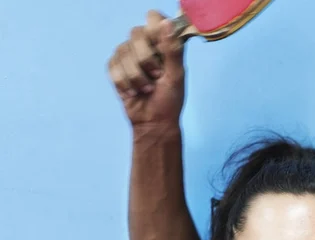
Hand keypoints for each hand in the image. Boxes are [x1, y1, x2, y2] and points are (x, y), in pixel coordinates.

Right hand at [108, 10, 184, 127]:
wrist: (154, 123)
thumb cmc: (170, 101)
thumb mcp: (176, 76)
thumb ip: (173, 50)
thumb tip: (167, 22)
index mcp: (164, 44)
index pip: (154, 17)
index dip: (154, 29)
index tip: (159, 47)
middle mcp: (146, 46)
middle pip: (136, 32)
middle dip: (145, 59)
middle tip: (157, 77)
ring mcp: (129, 56)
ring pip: (122, 51)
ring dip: (136, 76)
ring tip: (147, 89)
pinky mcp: (117, 68)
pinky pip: (113, 66)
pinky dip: (124, 83)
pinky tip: (134, 92)